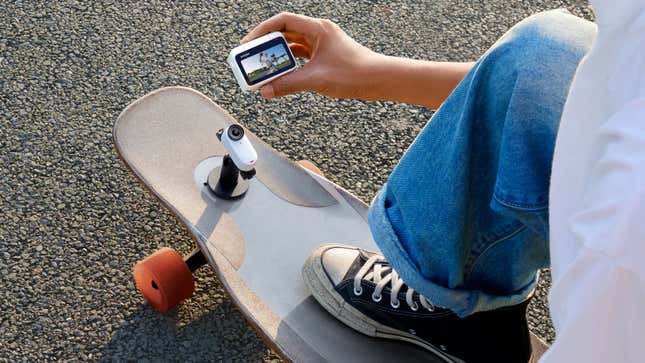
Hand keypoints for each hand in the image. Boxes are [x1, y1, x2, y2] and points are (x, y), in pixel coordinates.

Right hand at [241, 12, 381, 98]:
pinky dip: (289, 64)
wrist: (379, 80)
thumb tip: (266, 91)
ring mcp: (322, 44)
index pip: (282, 21)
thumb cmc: (355, 73)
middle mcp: (318, 32)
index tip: (248, 44)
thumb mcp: (316, 80)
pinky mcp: (325, 56)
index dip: (261, 31)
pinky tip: (281, 74)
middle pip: (285, 33)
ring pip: (292, 46)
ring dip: (277, 56)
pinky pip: (301, 56)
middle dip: (266, 45)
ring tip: (263, 68)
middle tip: (251, 58)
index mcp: (317, 28)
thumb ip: (288, 84)